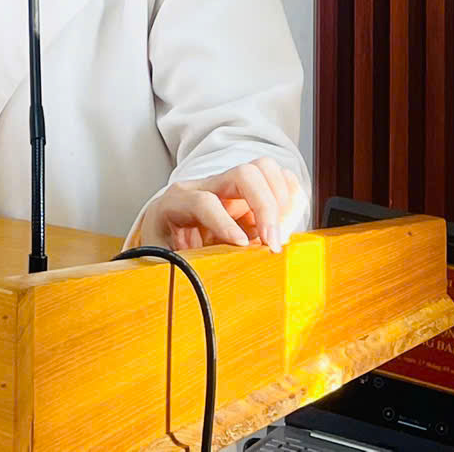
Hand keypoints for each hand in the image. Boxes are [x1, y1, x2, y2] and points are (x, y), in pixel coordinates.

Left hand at [129, 160, 307, 252]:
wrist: (164, 236)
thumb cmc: (163, 252)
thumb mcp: (164, 263)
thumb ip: (181, 267)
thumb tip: (202, 283)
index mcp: (176, 203)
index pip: (204, 202)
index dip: (225, 224)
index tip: (243, 247)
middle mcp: (204, 186)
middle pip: (244, 175)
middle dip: (266, 208)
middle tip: (274, 243)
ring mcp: (228, 187)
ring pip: (264, 170)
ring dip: (281, 201)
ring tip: (279, 234)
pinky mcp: (247, 194)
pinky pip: (277, 181)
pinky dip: (290, 201)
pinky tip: (284, 226)